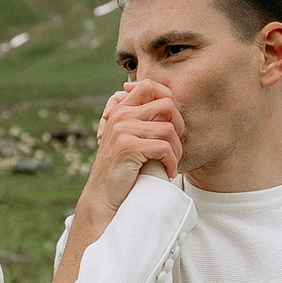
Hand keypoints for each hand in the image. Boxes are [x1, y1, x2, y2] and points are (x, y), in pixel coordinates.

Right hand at [84, 79, 183, 212]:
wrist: (102, 196)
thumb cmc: (122, 170)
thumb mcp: (129, 139)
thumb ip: (142, 121)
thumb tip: (170, 106)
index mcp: (120, 110)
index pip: (149, 86)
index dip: (168, 98)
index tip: (173, 123)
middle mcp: (121, 115)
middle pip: (167, 105)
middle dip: (179, 126)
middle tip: (175, 146)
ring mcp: (123, 129)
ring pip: (169, 129)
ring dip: (176, 150)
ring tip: (171, 163)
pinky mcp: (128, 146)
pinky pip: (164, 148)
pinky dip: (171, 162)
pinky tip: (168, 171)